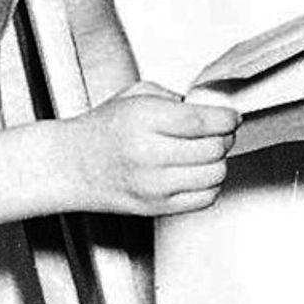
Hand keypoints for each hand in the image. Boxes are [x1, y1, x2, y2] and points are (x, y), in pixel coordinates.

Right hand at [61, 85, 235, 218]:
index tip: (231, 116)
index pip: (204, 121)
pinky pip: (205, 198)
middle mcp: (149, 154)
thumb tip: (211, 108)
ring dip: (218, 161)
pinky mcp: (158, 207)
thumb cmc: (102, 131)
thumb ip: (175, 98)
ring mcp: (154, 185)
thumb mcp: (134, 96)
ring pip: (215, 174)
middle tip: (218, 131)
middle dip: (224, 137)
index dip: (227, 118)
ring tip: (205, 152)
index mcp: (143, 119)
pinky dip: (209, 184)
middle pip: (214, 148)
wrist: (72, 166)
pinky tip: (197, 172)